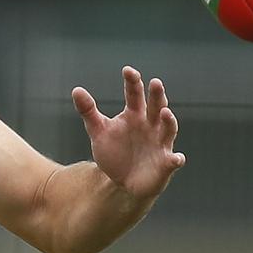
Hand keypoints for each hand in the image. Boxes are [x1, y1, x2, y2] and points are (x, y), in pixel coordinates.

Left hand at [72, 66, 185, 199]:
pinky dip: (176, 159)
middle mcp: (150, 125)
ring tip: (164, 112)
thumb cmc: (114, 152)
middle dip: (157, 96)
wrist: (122, 182)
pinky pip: (173, 160)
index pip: (134, 94)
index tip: (128, 70)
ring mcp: (160, 143)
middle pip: (155, 106)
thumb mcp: (98, 131)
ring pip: (168, 129)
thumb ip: (88, 111)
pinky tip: (176, 158)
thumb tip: (76, 89)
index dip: (132, 82)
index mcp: (134, 114)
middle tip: (155, 83)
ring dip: (168, 121)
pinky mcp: (165, 163)